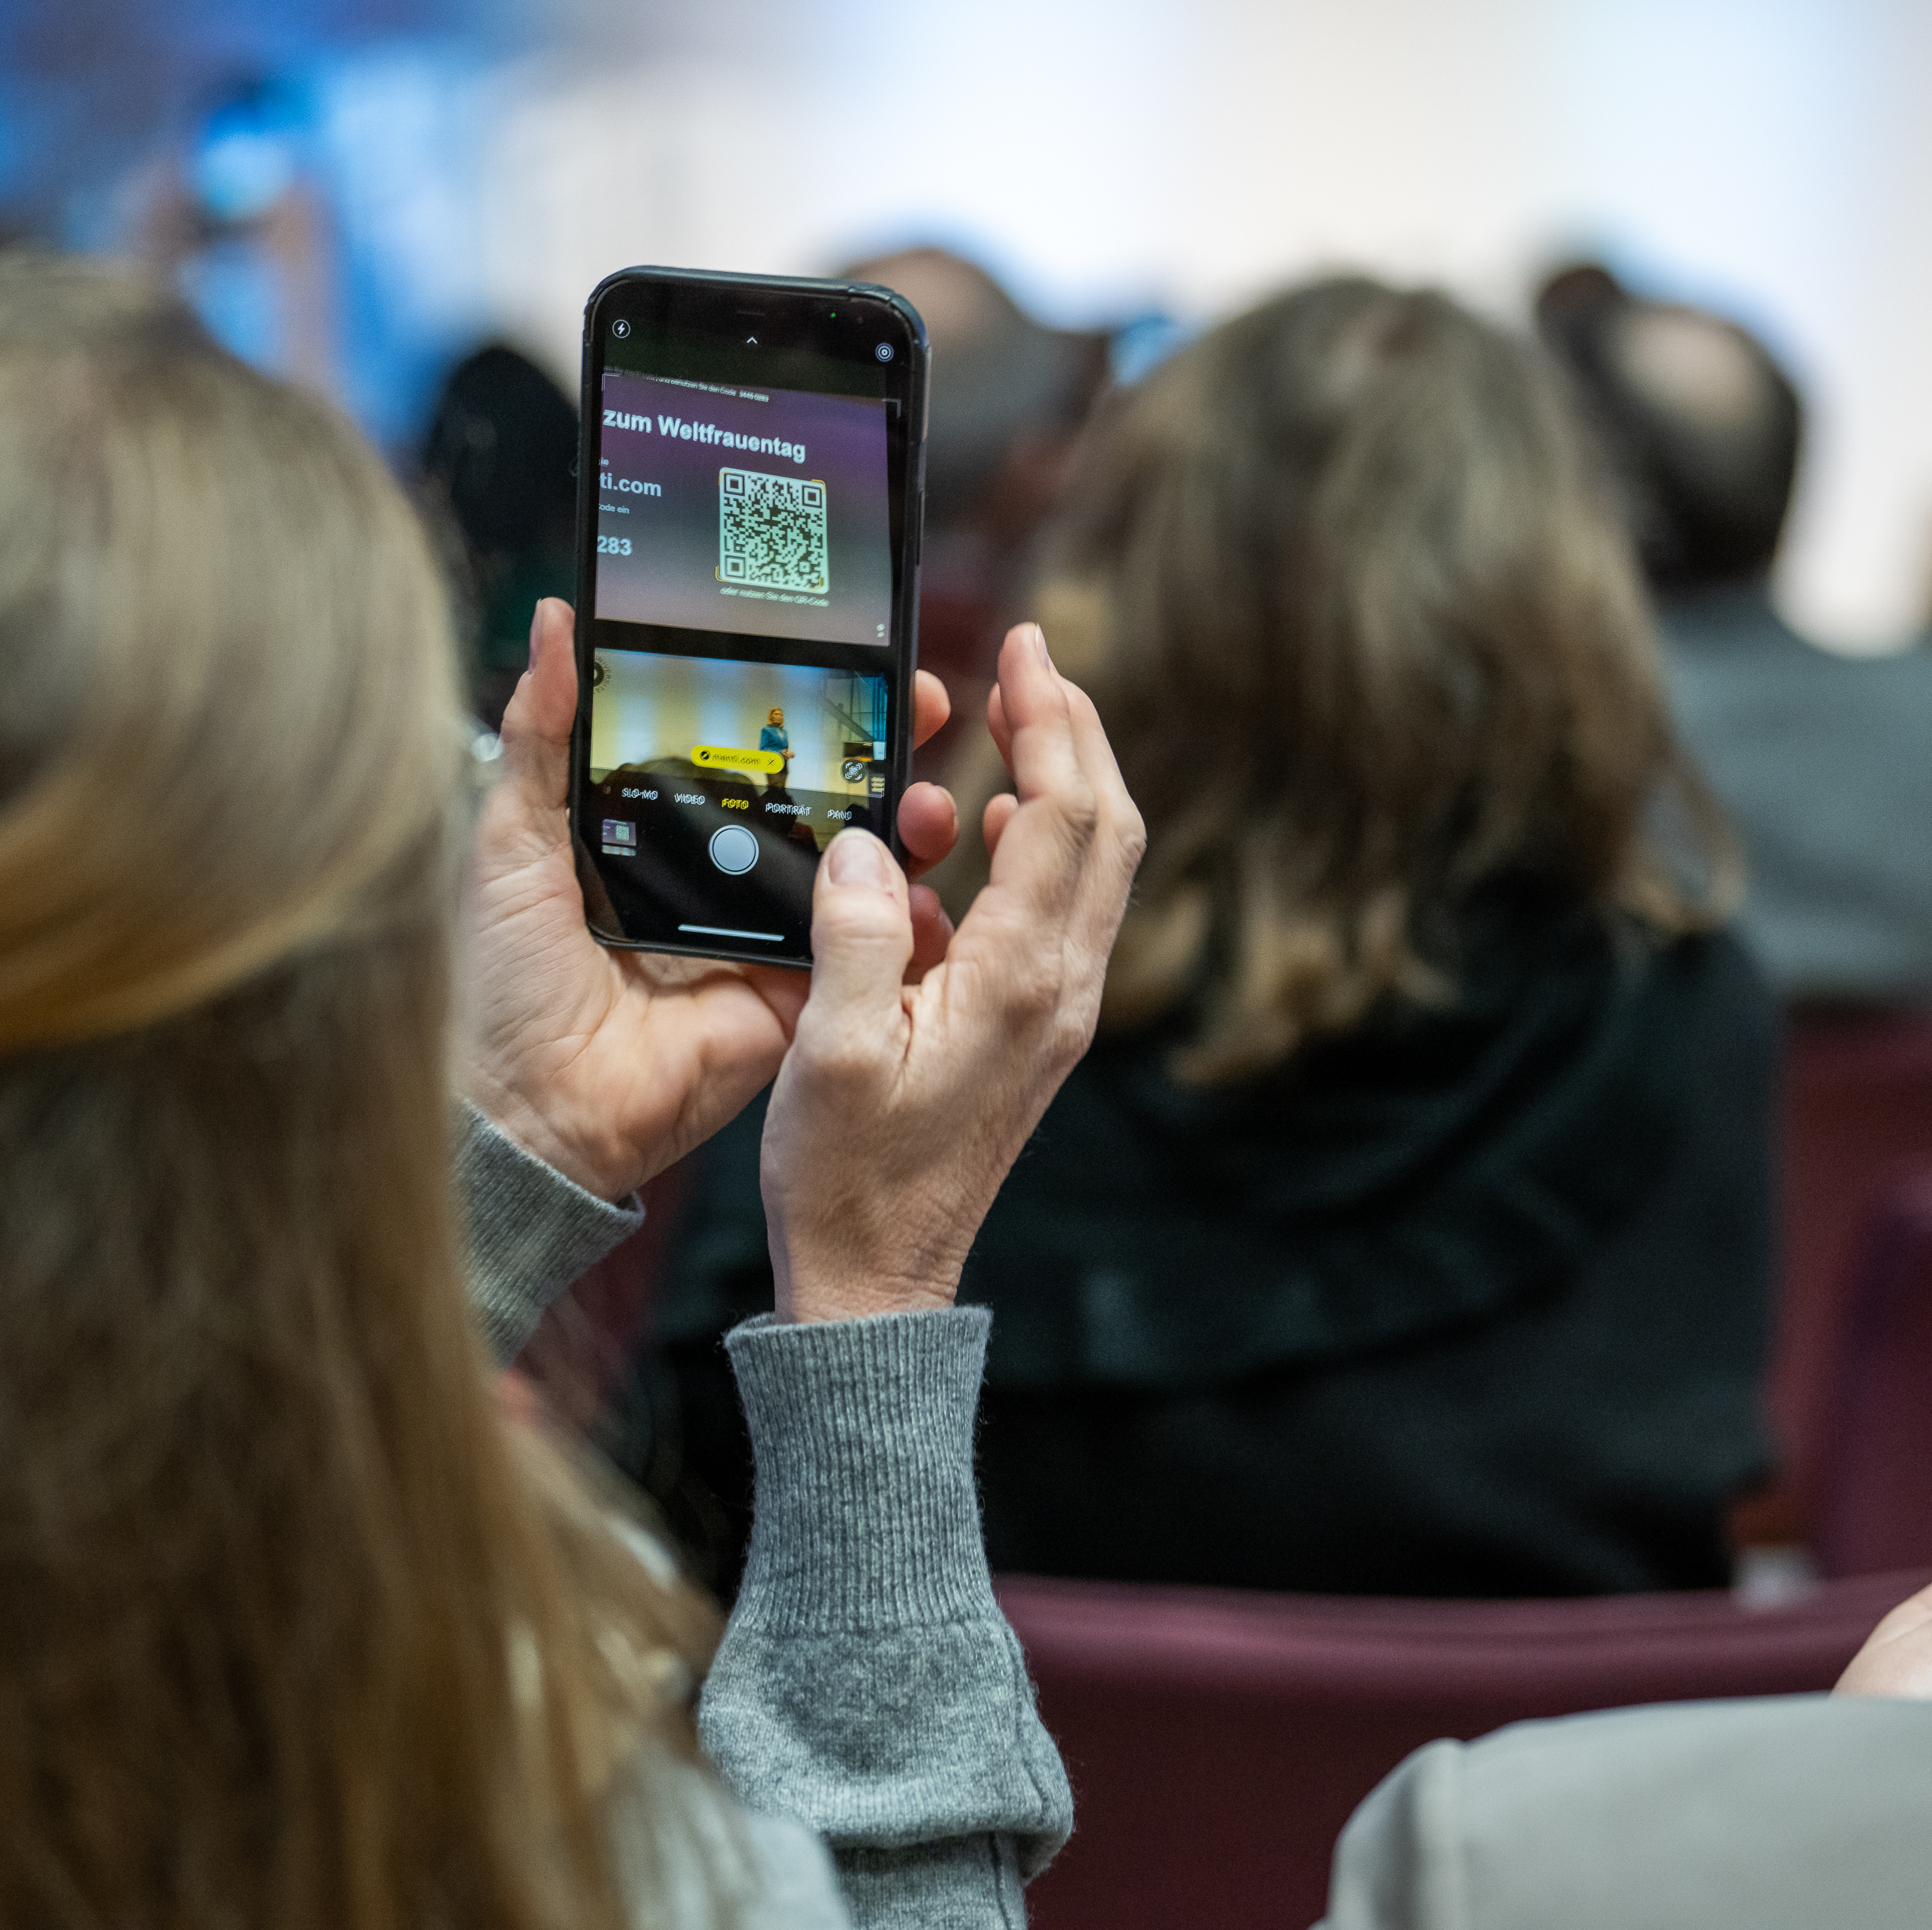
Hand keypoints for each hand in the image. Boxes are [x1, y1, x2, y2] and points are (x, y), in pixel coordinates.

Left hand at [461, 600, 959, 1200]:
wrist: (521, 1107)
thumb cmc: (496, 981)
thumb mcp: (509, 837)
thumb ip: (540, 732)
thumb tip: (556, 619)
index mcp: (657, 831)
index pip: (744, 751)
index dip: (799, 702)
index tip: (846, 652)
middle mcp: (717, 877)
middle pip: (817, 798)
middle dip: (877, 748)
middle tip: (915, 701)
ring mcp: (762, 939)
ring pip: (854, 870)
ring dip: (905, 825)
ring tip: (928, 793)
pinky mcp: (791, 1000)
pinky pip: (859, 957)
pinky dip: (901, 924)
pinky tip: (921, 890)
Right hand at [761, 623, 1144, 1322]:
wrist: (877, 1285)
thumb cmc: (845, 1182)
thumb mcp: (825, 1053)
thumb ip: (854, 940)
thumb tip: (872, 848)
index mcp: (1016, 985)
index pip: (1061, 819)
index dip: (1048, 721)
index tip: (1023, 646)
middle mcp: (1058, 993)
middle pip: (1106, 829)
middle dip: (1075, 733)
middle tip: (1031, 660)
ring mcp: (1055, 1014)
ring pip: (1094, 868)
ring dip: (1065, 782)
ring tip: (1015, 719)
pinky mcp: (1034, 1031)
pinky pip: (1061, 913)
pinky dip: (1041, 847)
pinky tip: (992, 827)